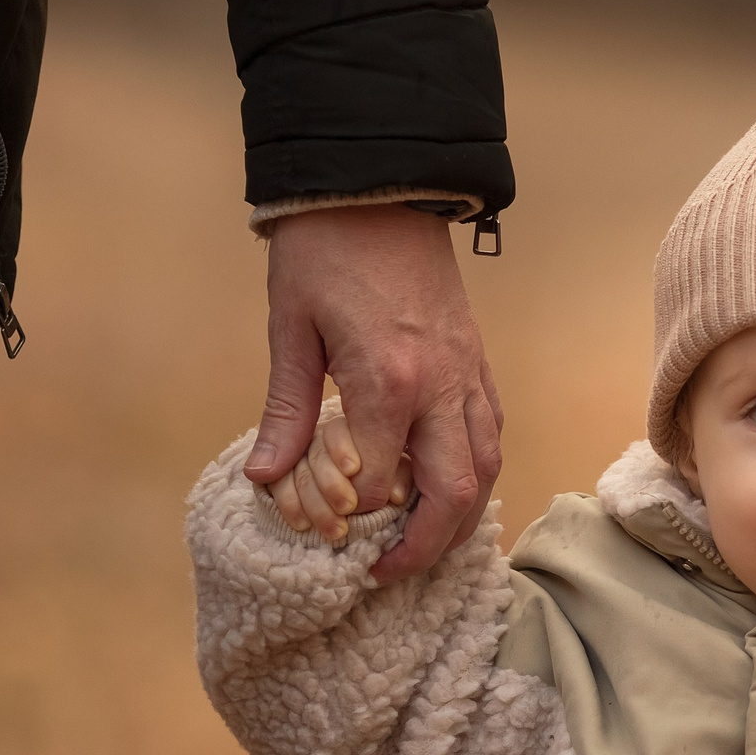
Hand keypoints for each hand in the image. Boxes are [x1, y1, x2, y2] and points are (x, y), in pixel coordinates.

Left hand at [247, 204, 502, 581]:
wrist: (380, 182)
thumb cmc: (326, 249)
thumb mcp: (290, 327)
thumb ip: (286, 410)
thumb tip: (265, 478)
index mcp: (386, 382)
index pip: (374, 483)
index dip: (344, 517)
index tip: (316, 530)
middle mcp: (440, 386)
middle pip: (452, 493)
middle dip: (423, 546)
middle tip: (385, 572)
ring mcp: (467, 373)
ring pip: (486, 468)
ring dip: (459, 517)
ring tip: (420, 543)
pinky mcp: (477, 361)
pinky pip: (490, 432)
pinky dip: (475, 470)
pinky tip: (447, 484)